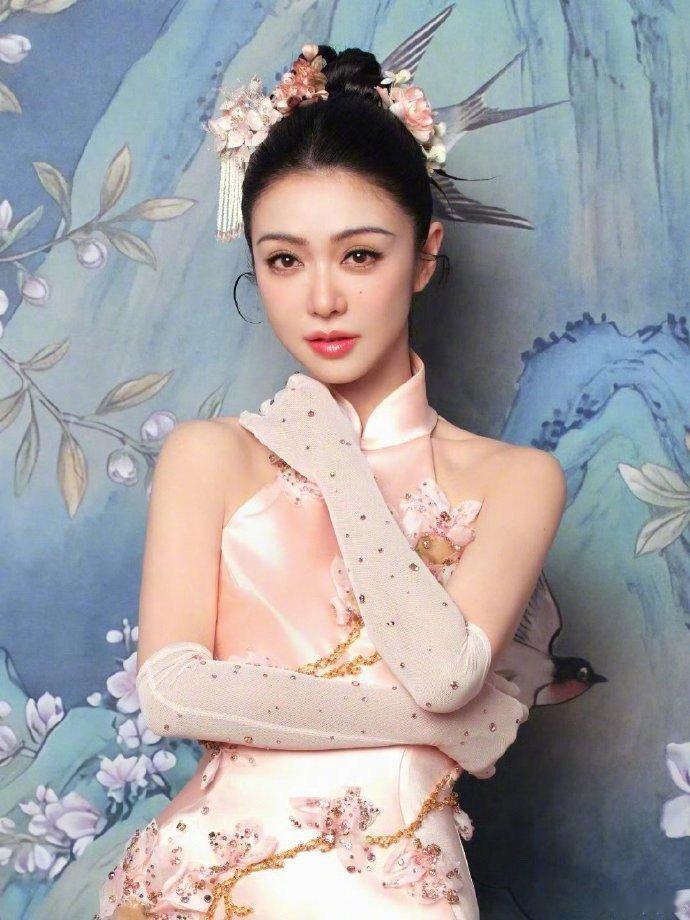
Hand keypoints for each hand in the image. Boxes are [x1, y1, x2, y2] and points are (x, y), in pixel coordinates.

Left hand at [238, 372, 363, 487]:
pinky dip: (249, 420)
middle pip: (282, 396)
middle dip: (286, 408)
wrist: (334, 462)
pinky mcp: (264, 428)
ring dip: (273, 416)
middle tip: (294, 425)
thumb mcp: (341, 413)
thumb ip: (326, 402)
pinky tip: (251, 423)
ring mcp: (277, 410)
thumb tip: (320, 402)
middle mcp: (292, 394)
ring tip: (281, 432)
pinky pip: (249, 418)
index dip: (297, 395)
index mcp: (311, 387)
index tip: (302, 407)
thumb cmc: (344, 442)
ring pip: (267, 407)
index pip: (295, 382)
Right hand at [430, 676, 528, 778]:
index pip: (521, 714)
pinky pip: (485, 771)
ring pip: (496, 750)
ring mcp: (497, 751)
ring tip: (463, 734)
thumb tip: (516, 691)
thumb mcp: (486, 678)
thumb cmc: (458, 688)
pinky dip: (478, 765)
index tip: (492, 710)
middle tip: (475, 721)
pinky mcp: (481, 764)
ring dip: (486, 744)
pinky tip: (465, 756)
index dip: (505, 711)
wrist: (433, 709)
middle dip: (495, 728)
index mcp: (514, 710)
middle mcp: (511, 732)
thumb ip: (504, 685)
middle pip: (508, 732)